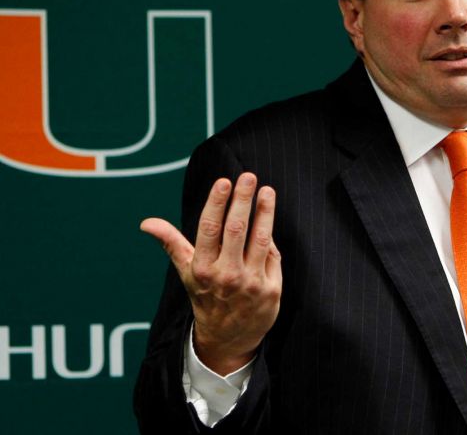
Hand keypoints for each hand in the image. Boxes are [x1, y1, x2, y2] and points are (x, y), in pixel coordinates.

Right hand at [141, 172, 281, 374]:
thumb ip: (171, 243)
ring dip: (264, 212)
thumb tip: (146, 222)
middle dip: (243, 200)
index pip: (209, 229)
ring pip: (260, 239)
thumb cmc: (206, 296)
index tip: (223, 181)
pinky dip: (270, 238)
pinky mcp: (271, 289)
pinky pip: (273, 256)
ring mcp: (250, 282)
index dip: (217, 204)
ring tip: (266, 190)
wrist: (228, 338)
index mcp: (203, 268)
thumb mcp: (187, 272)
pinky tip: (268, 218)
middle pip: (237, 229)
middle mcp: (226, 275)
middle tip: (248, 176)